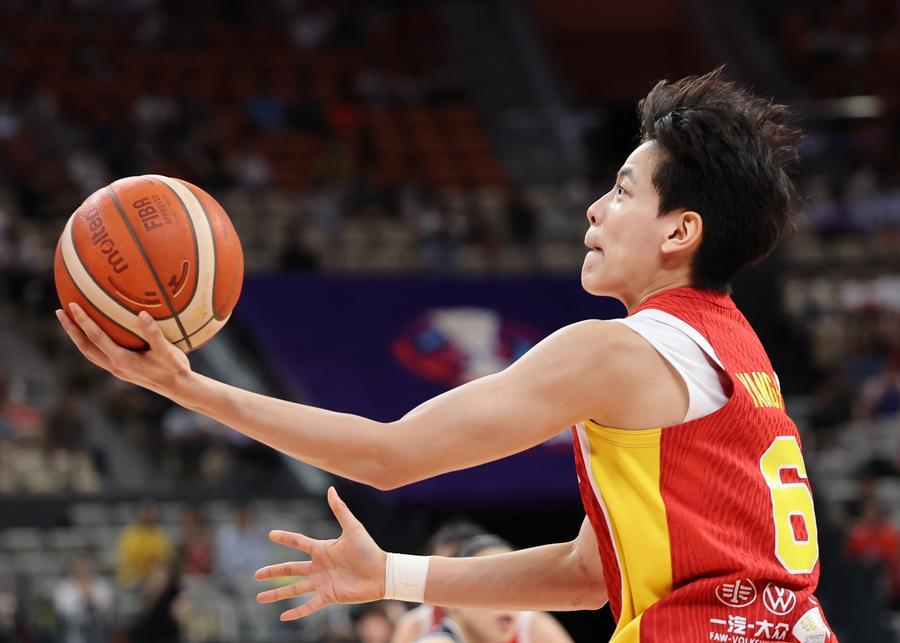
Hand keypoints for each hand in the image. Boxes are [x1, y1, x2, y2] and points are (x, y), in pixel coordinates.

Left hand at [56, 303, 191, 396]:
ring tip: (71, 322)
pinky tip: (94, 335)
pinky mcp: (122, 370)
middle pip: (85, 346)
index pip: (96, 337)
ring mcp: (117, 369)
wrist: (179, 388)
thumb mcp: (167, 351)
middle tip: (60, 311)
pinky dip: (91, 343)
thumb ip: (154, 333)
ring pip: (90, 352)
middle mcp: (115, 366)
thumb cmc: (174, 368)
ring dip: (78, 337)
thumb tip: (142, 314)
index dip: (82, 321)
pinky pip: (99, 354)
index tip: (71, 306)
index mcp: (122, 360)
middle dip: (71, 329)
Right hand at [255, 487, 386, 620]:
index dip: (285, 538)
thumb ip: (340, 510)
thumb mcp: (353, 528)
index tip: (270, 534)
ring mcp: (322, 582)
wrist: (382, 572)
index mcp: (322, 549)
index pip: (298, 542)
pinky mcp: (329, 596)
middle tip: (256, 575)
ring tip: (259, 598)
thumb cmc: (369, 549)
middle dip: (273, 572)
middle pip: (290, 569)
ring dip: (277, 594)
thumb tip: (331, 489)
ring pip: (294, 589)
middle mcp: (318, 566)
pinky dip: (297, 612)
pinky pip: (310, 605)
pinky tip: (283, 617)